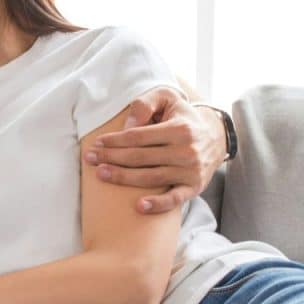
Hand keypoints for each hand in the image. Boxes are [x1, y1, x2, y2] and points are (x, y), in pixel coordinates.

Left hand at [82, 86, 225, 213]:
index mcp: (179, 129)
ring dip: (123, 178)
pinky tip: (139, 207)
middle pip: (140, 157)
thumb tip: (127, 126)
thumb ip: (145, 104)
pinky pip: (175, 199)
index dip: (115, 141)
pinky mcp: (194, 187)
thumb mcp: (167, 99)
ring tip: (101, 175)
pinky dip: (158, 205)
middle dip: (111, 158)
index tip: (96, 143)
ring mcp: (191, 171)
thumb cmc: (183, 116)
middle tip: (89, 158)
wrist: (216, 135)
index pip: (138, 136)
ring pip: (151, 177)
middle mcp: (186, 151)